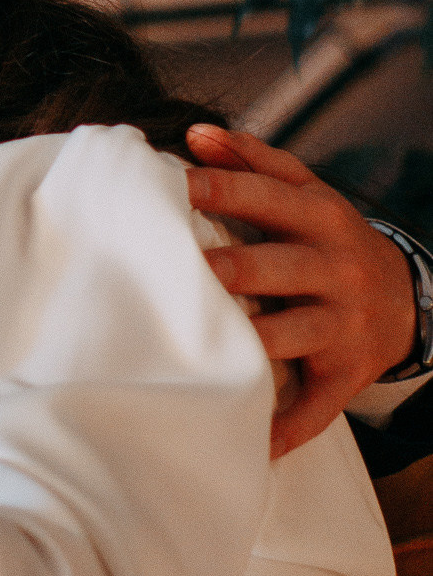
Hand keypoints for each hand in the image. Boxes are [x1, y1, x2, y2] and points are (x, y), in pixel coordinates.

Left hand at [185, 124, 418, 458]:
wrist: (407, 297)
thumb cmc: (330, 240)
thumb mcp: (306, 193)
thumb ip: (253, 161)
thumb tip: (196, 134)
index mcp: (320, 219)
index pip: (266, 199)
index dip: (219, 190)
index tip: (170, 188)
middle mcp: (335, 270)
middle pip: (280, 267)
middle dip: (237, 269)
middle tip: (189, 269)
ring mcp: (342, 325)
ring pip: (295, 335)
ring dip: (254, 341)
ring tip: (206, 346)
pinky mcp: (345, 374)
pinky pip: (317, 407)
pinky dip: (287, 428)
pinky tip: (251, 441)